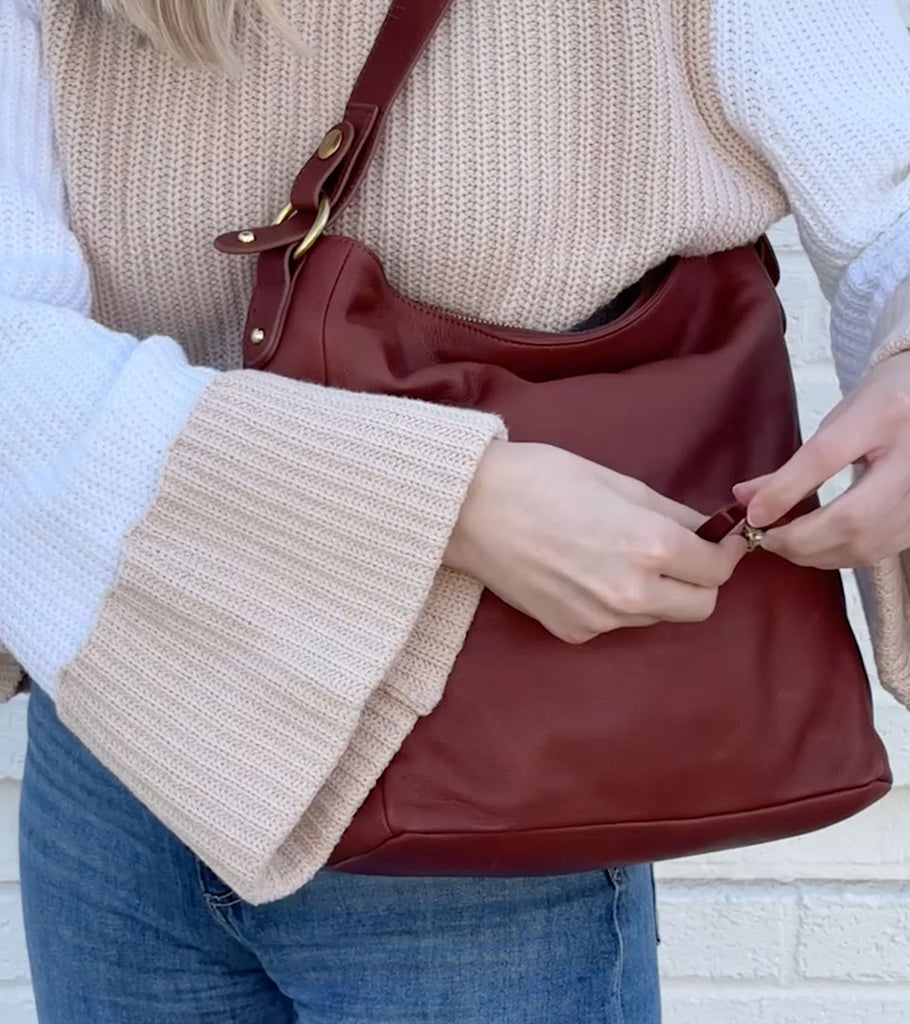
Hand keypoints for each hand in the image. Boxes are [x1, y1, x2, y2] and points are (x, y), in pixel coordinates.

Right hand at [445, 440, 745, 643]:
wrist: (470, 510)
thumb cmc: (541, 479)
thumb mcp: (618, 482)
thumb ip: (670, 514)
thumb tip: (705, 531)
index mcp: (649, 547)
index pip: (718, 569)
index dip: (724, 550)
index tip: (718, 539)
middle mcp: (631, 593)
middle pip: (702, 607)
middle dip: (700, 580)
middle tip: (681, 553)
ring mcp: (600, 620)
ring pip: (659, 616)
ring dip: (659, 592)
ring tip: (623, 557)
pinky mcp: (572, 632)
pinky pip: (616, 623)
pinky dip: (616, 603)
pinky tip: (586, 572)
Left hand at [734, 350, 909, 568]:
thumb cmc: (880, 407)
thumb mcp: (835, 422)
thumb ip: (791, 465)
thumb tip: (744, 499)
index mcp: (883, 416)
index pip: (825, 458)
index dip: (783, 492)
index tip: (753, 515)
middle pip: (851, 518)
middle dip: (799, 539)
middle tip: (767, 539)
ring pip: (866, 544)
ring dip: (817, 554)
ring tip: (786, 545)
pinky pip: (878, 551)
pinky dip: (841, 556)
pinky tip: (818, 549)